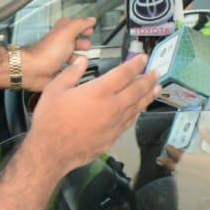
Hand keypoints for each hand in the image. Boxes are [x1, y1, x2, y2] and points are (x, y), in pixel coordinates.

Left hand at [21, 17, 96, 90]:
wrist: (34, 70)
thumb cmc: (48, 51)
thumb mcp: (67, 32)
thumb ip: (80, 24)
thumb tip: (91, 19)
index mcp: (62, 33)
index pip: (74, 26)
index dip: (83, 27)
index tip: (91, 29)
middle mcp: (60, 45)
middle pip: (74, 41)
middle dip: (83, 42)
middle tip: (88, 45)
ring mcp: (58, 58)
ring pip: (72, 56)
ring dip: (79, 57)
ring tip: (85, 59)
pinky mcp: (57, 71)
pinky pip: (68, 70)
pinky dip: (73, 70)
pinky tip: (77, 70)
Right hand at [24, 54, 159, 175]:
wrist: (52, 151)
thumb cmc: (51, 118)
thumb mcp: (54, 89)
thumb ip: (71, 73)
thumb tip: (83, 61)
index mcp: (99, 91)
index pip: (124, 74)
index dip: (135, 65)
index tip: (143, 58)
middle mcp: (112, 106)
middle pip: (137, 90)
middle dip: (148, 79)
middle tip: (157, 71)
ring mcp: (115, 124)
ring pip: (137, 107)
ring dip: (148, 96)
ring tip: (157, 88)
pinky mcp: (113, 138)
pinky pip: (130, 122)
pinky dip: (137, 113)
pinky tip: (140, 110)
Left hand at [157, 134, 209, 209]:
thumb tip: (202, 129)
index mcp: (206, 163)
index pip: (184, 158)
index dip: (174, 153)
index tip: (167, 147)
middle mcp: (203, 174)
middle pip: (181, 169)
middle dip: (170, 163)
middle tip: (159, 160)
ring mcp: (207, 183)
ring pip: (186, 177)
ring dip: (176, 171)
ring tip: (168, 167)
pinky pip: (194, 182)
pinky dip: (186, 178)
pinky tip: (186, 177)